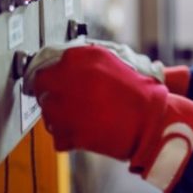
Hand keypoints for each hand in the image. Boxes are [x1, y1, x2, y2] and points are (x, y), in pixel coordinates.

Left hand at [23, 44, 192, 192]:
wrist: (151, 120)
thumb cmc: (140, 91)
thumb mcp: (116, 60)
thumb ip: (88, 59)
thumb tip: (68, 62)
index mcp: (81, 56)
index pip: (47, 61)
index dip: (51, 72)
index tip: (53, 78)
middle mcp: (68, 78)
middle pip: (41, 85)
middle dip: (51, 92)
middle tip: (66, 98)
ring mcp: (65, 106)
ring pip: (47, 111)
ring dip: (58, 114)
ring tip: (81, 115)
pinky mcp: (68, 131)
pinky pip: (57, 134)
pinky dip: (67, 135)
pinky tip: (85, 129)